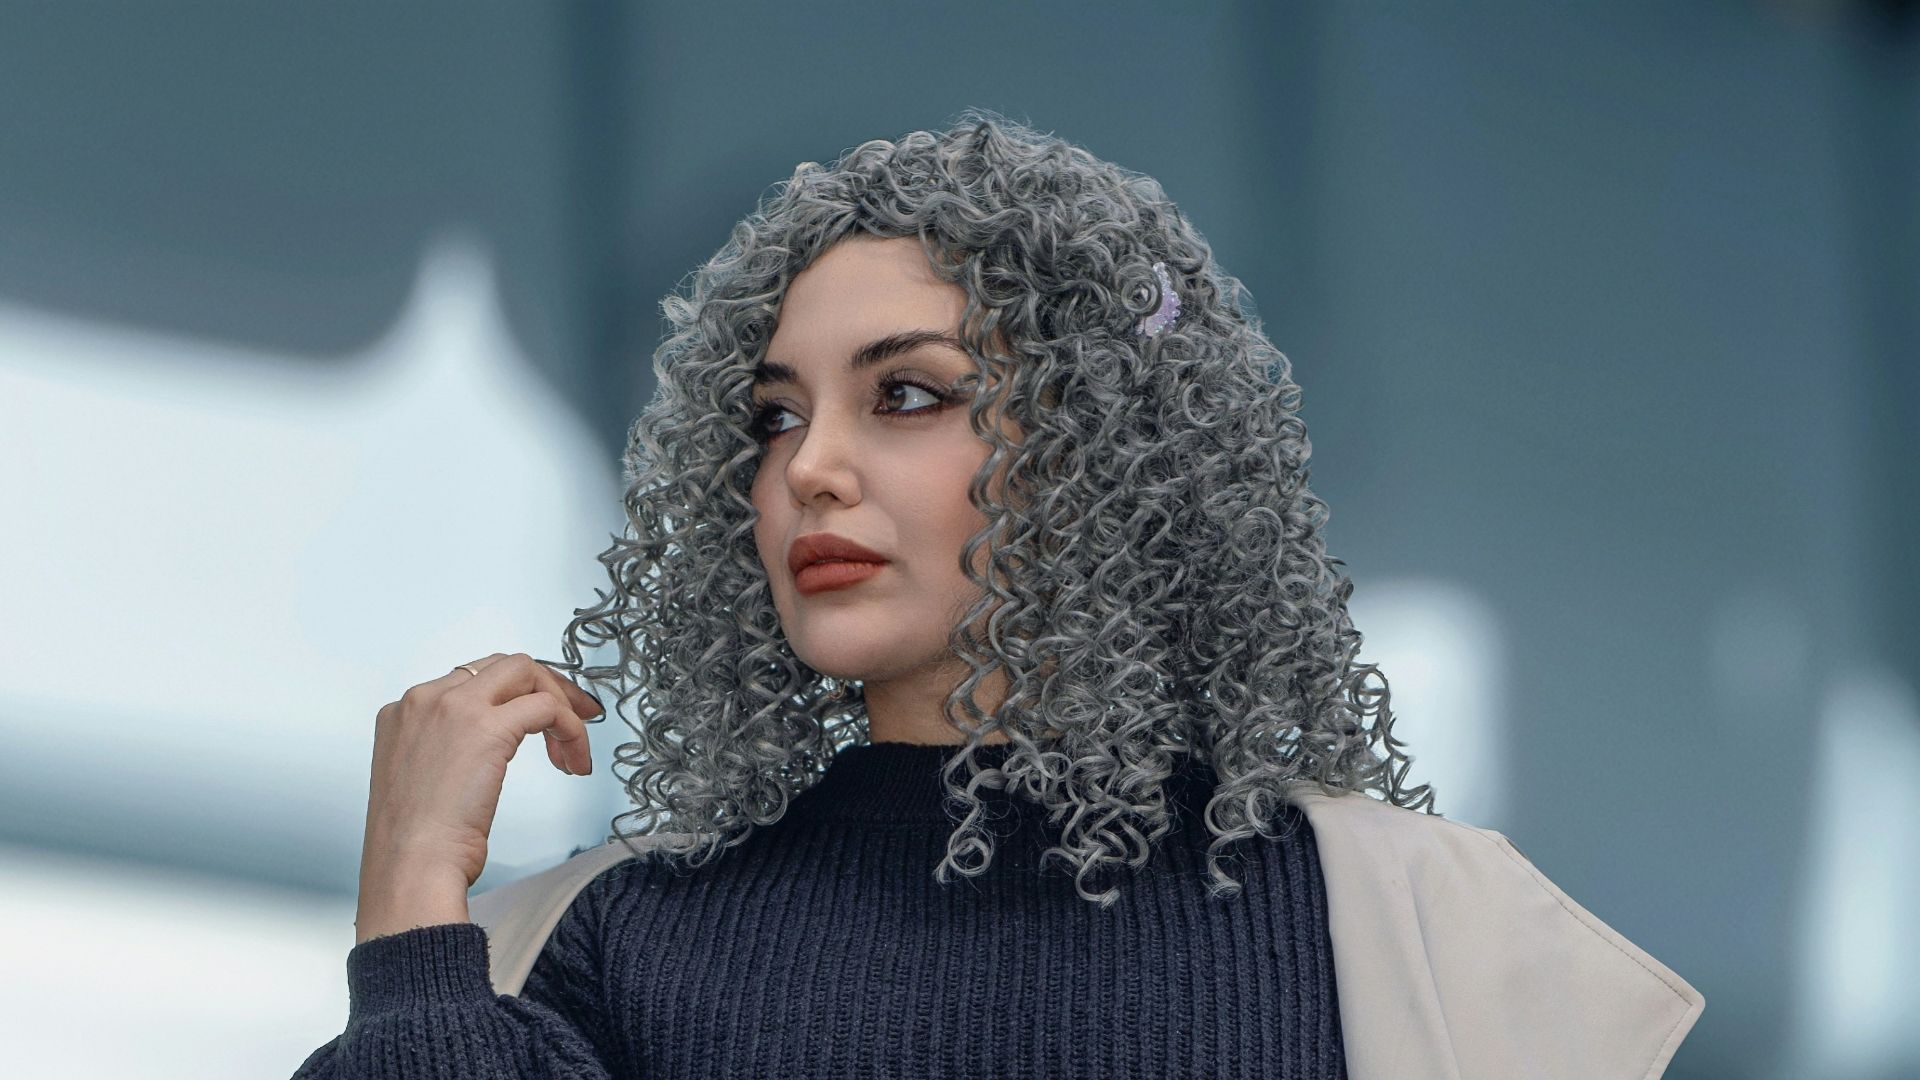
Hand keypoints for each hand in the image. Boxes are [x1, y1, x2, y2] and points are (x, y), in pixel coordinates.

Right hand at [354, 653, 602, 941]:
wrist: (411, 866)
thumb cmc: (416, 845)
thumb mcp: (421, 781)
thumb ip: (446, 751)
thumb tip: (490, 749)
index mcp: (403, 712)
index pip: (471, 678)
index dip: (513, 696)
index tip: (537, 718)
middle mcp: (425, 699)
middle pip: (503, 666)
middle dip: (545, 687)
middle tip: (575, 716)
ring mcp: (454, 707)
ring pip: (527, 673)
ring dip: (561, 705)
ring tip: (573, 748)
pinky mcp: (486, 726)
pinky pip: (547, 707)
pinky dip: (571, 730)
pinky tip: (573, 762)